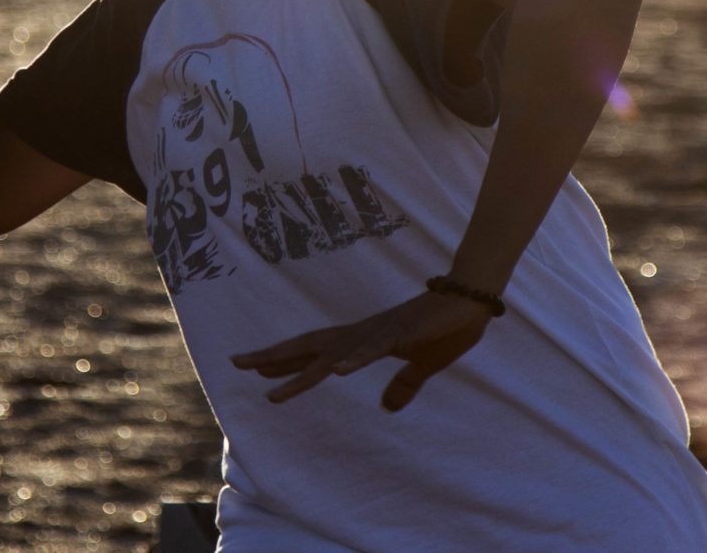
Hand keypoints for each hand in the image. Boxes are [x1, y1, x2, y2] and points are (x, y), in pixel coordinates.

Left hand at [229, 289, 493, 412]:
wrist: (470, 300)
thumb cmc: (445, 327)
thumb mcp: (422, 366)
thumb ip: (404, 386)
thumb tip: (387, 407)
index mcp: (363, 341)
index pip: (315, 352)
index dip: (284, 360)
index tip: (253, 368)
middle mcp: (361, 335)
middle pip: (308, 347)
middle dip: (273, 357)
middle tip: (236, 363)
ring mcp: (378, 333)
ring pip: (331, 355)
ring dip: (301, 370)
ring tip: (270, 384)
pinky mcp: (401, 334)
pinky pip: (374, 350)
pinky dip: (355, 360)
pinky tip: (338, 372)